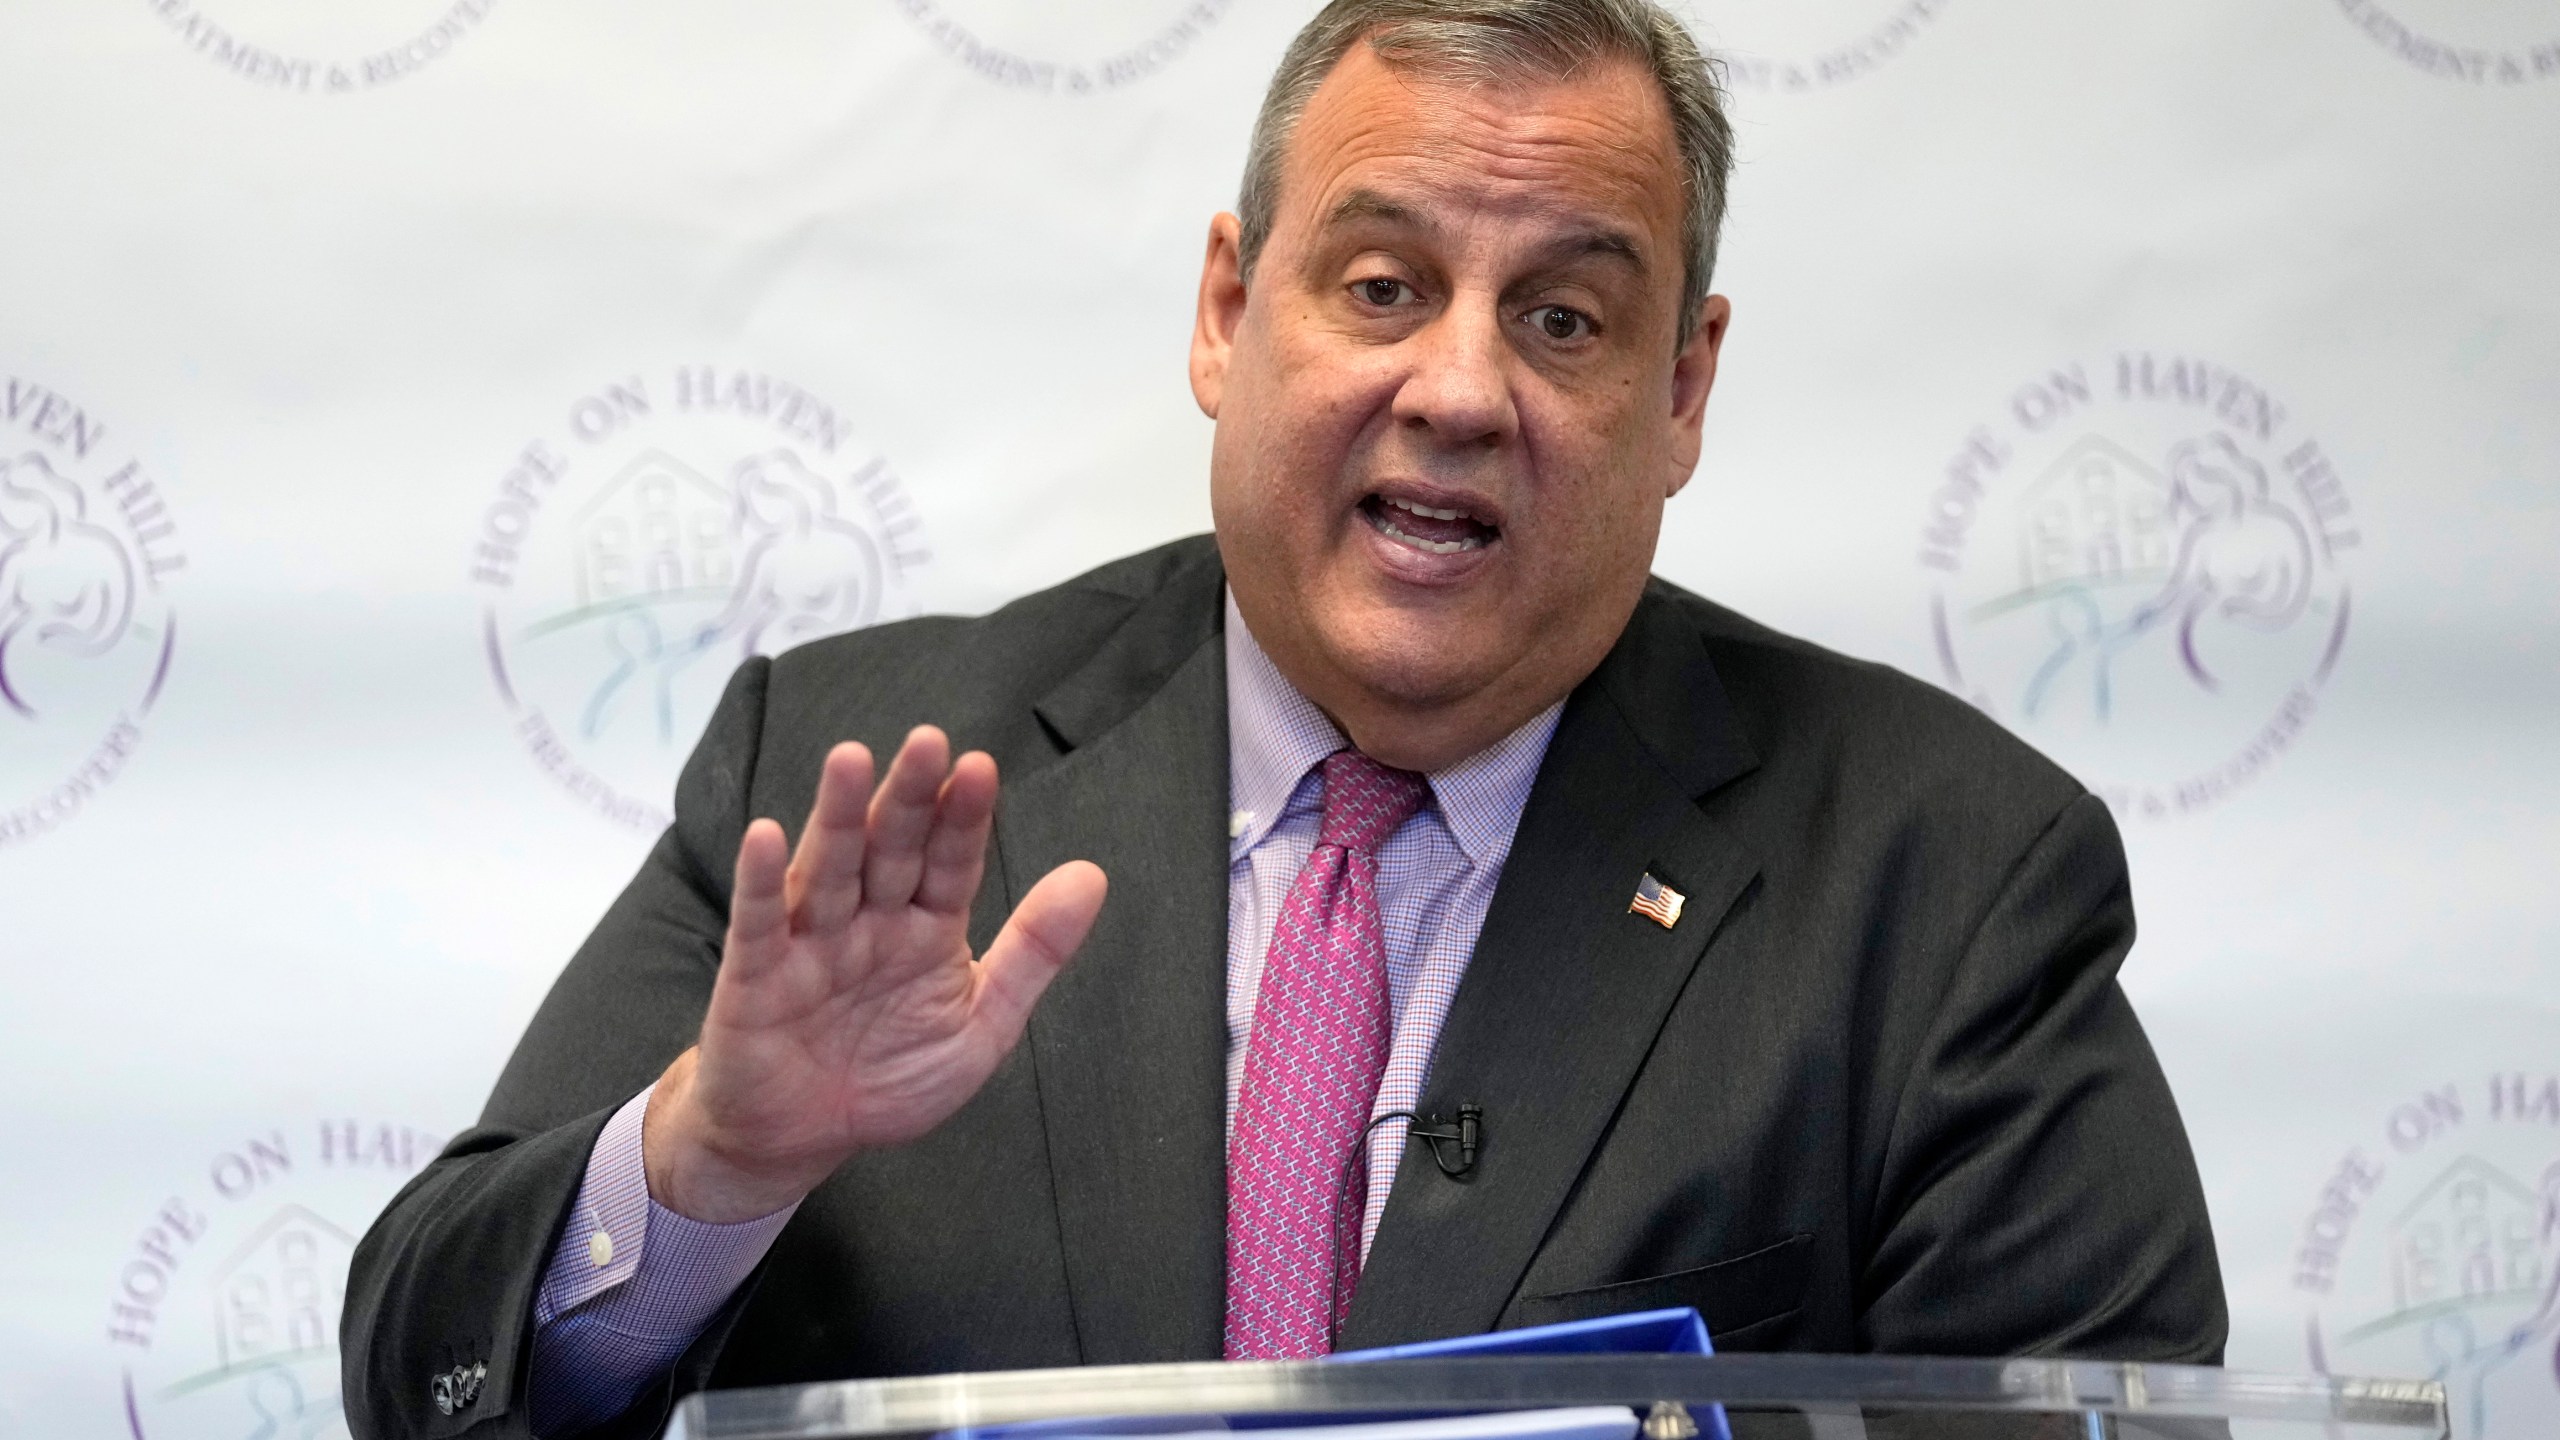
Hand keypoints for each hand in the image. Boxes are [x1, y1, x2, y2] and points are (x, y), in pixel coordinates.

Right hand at [645, 726, 1106, 1222]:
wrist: (803, 1140)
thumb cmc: (890, 1079)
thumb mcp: (981, 1025)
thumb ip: (1033, 952)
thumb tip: (1093, 875)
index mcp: (927, 927)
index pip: (951, 860)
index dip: (964, 817)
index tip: (981, 768)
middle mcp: (870, 920)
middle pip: (891, 848)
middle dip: (909, 797)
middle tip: (928, 743)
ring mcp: (812, 941)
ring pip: (829, 868)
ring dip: (838, 815)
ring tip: (851, 761)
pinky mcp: (756, 974)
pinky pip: (760, 922)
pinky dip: (762, 881)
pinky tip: (766, 836)